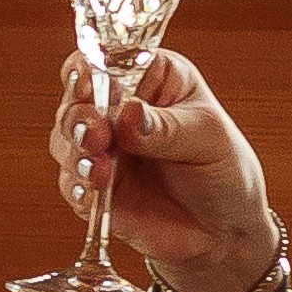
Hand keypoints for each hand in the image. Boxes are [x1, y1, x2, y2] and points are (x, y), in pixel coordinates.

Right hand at [51, 44, 285, 291]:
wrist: (226, 231)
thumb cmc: (225, 169)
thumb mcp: (209, 138)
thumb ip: (166, 127)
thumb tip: (129, 114)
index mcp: (149, 79)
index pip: (106, 60)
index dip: (90, 67)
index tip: (90, 83)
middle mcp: (118, 110)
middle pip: (76, 99)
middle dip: (79, 115)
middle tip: (95, 134)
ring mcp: (103, 150)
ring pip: (65, 139)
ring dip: (76, 152)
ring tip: (100, 168)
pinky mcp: (94, 188)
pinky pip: (71, 182)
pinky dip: (77, 185)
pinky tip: (93, 191)